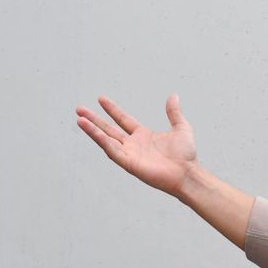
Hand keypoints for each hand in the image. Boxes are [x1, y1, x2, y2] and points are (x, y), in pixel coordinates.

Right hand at [76, 95, 197, 197]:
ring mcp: (129, 154)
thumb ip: (174, 112)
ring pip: (106, 139)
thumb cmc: (186, 155)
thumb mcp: (181, 127)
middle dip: (94, 119)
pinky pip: (112, 150)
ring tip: (79, 119)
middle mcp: (133, 144)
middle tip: (79, 109)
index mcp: (143, 135)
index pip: (123, 119)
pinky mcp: (128, 163)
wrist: (187, 172)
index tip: (101, 98)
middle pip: (109, 129)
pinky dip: (101, 140)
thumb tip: (174, 96)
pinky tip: (92, 131)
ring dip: (92, 130)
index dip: (112, 109)